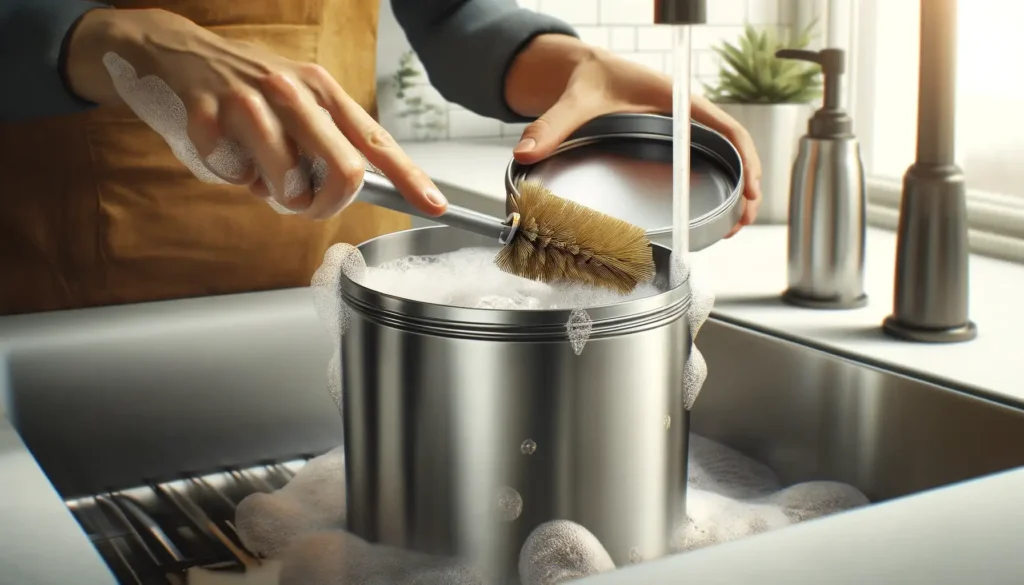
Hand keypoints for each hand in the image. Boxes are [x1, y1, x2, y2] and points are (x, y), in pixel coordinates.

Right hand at [65, 8, 445, 218]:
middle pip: (344, 172)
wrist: (173, 50)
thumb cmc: (243, 86)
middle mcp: (293, 91)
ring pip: (288, 184)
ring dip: (272, 194)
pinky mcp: (207, 116)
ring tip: (255, 170)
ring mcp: (249, 101)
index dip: (410, 178)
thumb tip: (352, 191)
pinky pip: (233, 176)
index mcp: (322, 89)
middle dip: (327, 205)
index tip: (435, 206)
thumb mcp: (295, 99)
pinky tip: (221, 149)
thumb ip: (325, 141)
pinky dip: (229, 177)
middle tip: (304, 204)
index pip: (377, 142)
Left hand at [506, 36, 761, 236]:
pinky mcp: (674, 140)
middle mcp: (686, 113)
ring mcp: (683, 128)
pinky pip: (708, 158)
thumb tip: (526, 150)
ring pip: (724, 156)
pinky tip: (717, 208)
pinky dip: (720, 181)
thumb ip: (551, 125)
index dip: (744, 158)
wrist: (585, 69)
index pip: (725, 126)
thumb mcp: (574, 99)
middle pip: (733, 147)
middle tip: (745, 219)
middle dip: (748, 183)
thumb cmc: (590, 76)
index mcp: (675, 98)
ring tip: (737, 223)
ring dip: (738, 187)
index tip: (751, 188)